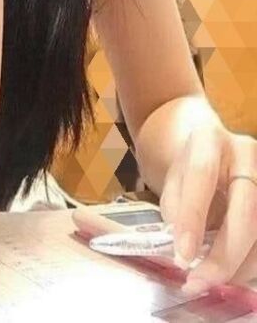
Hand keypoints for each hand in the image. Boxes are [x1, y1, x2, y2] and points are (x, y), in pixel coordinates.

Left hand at [159, 124, 256, 295]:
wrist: (211, 148)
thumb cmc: (189, 167)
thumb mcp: (172, 180)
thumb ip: (177, 210)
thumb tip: (185, 252)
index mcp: (209, 140)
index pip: (203, 176)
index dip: (193, 218)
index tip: (182, 258)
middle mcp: (245, 152)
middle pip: (246, 209)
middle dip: (224, 255)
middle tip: (200, 282)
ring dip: (241, 266)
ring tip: (213, 281)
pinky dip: (251, 263)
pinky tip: (234, 274)